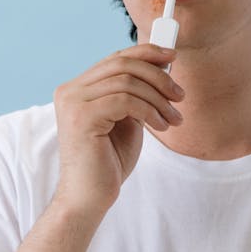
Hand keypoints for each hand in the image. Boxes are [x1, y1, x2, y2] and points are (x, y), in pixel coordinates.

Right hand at [51, 43, 184, 215]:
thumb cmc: (108, 163)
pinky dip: (149, 110)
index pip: (115, 59)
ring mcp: (72, 103)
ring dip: (158, 99)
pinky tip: (160, 127)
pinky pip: (125, 100)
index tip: (172, 57)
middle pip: (122, 65)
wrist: (90, 197)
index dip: (146, 53)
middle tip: (180, 95)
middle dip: (158, 76)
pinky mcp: (81, 117)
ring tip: (174, 119)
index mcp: (78, 89)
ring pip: (127, 82)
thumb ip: (136, 95)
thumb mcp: (127, 120)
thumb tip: (162, 67)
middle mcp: (70, 91)